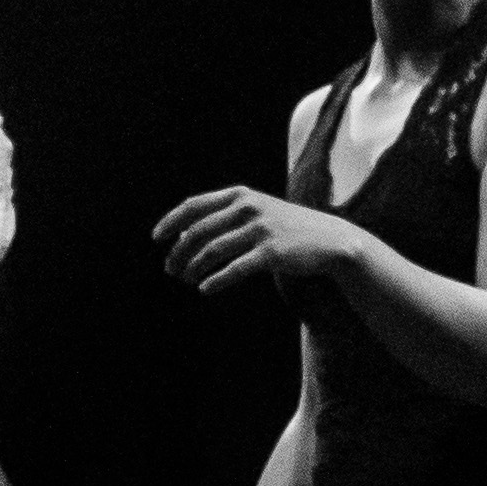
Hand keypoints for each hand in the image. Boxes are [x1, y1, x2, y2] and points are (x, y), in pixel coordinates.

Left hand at [154, 185, 358, 300]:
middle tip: (170, 270)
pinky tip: (205, 290)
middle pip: (198, 231)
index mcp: (239, 195)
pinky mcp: (271, 253)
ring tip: (187, 281)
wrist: (329, 240)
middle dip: (179, 253)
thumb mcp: (257, 211)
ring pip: (211, 251)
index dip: (171, 221)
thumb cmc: (287, 228)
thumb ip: (225, 216)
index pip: (193, 205)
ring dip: (193, 269)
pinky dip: (215, 281)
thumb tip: (185, 235)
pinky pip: (234, 269)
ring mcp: (259, 230)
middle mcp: (247, 208)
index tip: (157, 238)